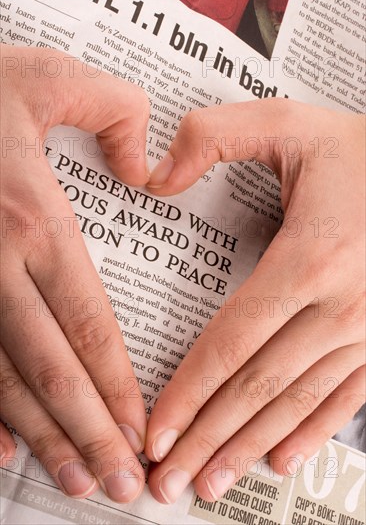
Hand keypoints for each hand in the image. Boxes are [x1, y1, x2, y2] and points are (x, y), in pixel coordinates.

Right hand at [0, 45, 148, 502]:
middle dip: (88, 433)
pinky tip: (0, 454)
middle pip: (51, 368)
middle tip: (121, 488)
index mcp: (34, 222)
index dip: (117, 386)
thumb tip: (148, 172)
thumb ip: (116, 114)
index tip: (142, 433)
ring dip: (40, 437)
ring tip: (74, 483)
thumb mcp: (52, 78)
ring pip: (4, 379)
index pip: (89, 324)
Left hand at [145, 99, 364, 502]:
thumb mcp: (287, 123)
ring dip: (249, 448)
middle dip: (208, 438)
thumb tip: (153, 177)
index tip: (155, 431)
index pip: (233, 340)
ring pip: (297, 403)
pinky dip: (309, 433)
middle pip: (259, 386)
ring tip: (209, 484)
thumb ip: (212, 137)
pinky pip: (344, 397)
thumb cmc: (360, 151)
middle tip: (166, 483)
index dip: (189, 390)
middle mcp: (343, 305)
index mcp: (312, 257)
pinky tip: (279, 458)